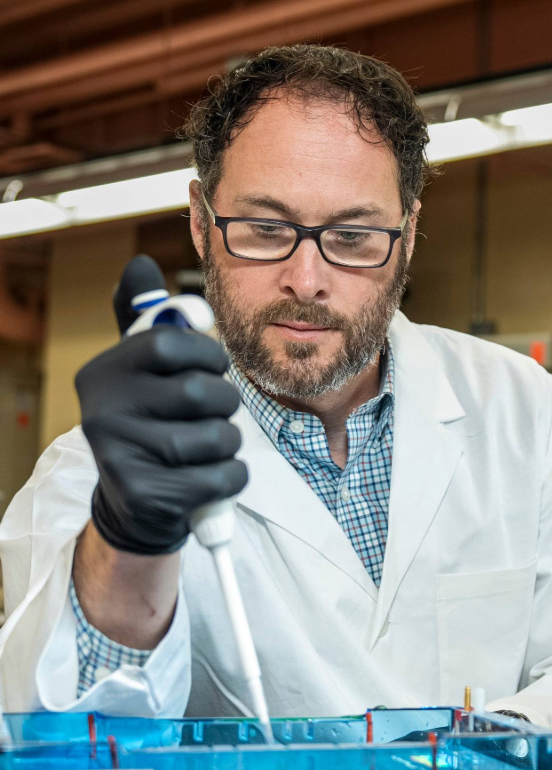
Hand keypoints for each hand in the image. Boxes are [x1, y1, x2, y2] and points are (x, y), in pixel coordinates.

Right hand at [76, 328, 247, 555]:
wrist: (135, 505)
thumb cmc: (152, 424)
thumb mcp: (143, 371)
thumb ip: (149, 320)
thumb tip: (139, 264)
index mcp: (102, 373)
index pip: (168, 342)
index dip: (208, 353)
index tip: (213, 367)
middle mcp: (101, 411)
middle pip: (201, 392)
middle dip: (226, 402)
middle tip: (214, 413)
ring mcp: (120, 456)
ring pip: (218, 436)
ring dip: (229, 442)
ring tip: (208, 448)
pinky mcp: (146, 495)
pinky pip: (223, 476)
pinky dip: (232, 476)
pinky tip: (209, 477)